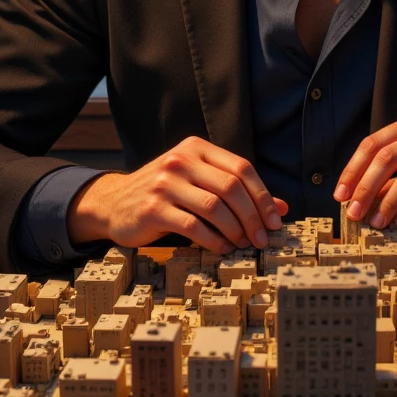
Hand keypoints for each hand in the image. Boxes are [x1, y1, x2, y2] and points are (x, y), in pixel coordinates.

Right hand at [68, 137, 288, 253]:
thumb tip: (281, 208)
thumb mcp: (199, 183)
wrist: (114, 204)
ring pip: (214, 207)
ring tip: (243, 244)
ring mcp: (164, 183)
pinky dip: (214, 240)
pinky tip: (222, 247)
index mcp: (195, 148)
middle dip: (253, 217)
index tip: (275, 220)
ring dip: (236, 230)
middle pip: (231, 188)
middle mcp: (180, 160)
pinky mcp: (152, 208)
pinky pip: (193, 226)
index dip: (263, 195)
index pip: (241, 168)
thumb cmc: (165, 193)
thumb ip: (236, 191)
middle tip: (263, 238)